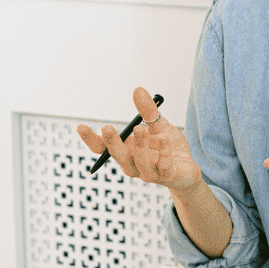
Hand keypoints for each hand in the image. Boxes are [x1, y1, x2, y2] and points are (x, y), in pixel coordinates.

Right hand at [77, 87, 202, 192]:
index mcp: (126, 151)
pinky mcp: (166, 177)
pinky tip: (165, 142)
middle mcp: (133, 164)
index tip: (80, 126)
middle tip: (107, 128)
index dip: (91, 139)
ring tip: (140, 129)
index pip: (103, 148)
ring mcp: (148, 173)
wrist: (188, 167)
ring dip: (138, 147)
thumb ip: (147, 111)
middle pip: (117, 157)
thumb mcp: (158, 125)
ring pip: (139, 164)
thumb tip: (138, 90)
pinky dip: (163, 155)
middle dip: (111, 143)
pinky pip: (162, 168)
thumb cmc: (167, 147)